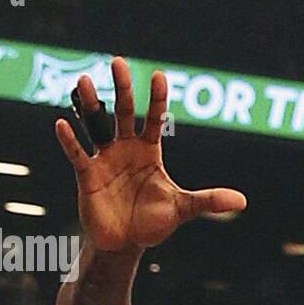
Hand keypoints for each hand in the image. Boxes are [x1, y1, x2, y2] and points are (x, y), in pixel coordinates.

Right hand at [54, 56, 245, 251]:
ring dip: (90, 104)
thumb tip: (242, 201)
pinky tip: (61, 123)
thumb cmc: (153, 222)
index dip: (157, 99)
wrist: (127, 243)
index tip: (159, 75)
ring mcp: (105, 159)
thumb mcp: (183, 208)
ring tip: (84, 81)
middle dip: (122, 88)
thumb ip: (208, 201)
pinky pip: (77, 154)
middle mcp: (125, 149)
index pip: (154, 118)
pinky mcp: (87, 175)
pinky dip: (69, 140)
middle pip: (123, 112)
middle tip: (118, 61)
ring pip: (96, 125)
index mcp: (149, 151)